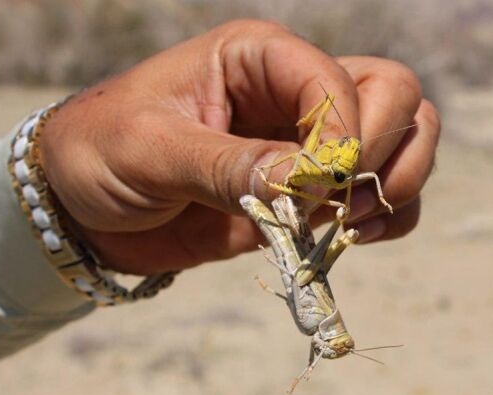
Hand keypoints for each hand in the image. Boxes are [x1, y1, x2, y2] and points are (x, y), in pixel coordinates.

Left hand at [41, 20, 439, 274]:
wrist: (86, 211)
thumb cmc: (102, 154)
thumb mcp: (151, 151)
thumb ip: (229, 164)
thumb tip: (310, 183)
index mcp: (259, 58)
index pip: (340, 79)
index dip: (344, 132)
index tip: (314, 186)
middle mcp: (296, 93)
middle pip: (395, 95)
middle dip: (385, 152)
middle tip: (346, 202)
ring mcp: (312, 144)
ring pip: (406, 140)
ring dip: (400, 184)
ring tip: (354, 224)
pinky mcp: (314, 193)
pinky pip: (385, 196)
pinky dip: (390, 218)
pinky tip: (353, 238)